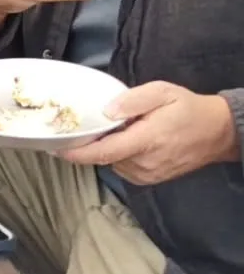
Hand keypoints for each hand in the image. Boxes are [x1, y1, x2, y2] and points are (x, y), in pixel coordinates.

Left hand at [63, 81, 240, 184]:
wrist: (218, 132)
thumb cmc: (188, 109)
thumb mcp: (162, 92)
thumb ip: (132, 101)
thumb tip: (106, 112)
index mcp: (146, 141)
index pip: (102, 152)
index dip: (76, 153)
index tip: (55, 148)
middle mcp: (144, 163)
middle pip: (103, 157)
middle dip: (92, 143)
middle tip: (89, 127)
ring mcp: (147, 175)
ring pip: (111, 162)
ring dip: (108, 148)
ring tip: (122, 131)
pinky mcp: (149, 180)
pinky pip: (122, 167)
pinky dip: (119, 155)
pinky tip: (130, 141)